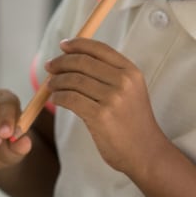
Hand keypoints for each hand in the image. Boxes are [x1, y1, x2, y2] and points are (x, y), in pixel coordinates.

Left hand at [46, 38, 163, 177]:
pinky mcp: (100, 116)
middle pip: (83, 62)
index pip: (99, 49)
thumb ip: (108, 74)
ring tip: (51, 86)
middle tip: (50, 66)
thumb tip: (73, 58)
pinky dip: (59, 97)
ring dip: (56, 81)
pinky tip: (56, 100)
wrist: (145, 152)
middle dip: (61, 62)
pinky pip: (70, 99)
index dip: (78, 44)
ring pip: (73, 80)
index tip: (63, 45)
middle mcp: (123, 81)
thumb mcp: (130, 91)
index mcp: (131, 71)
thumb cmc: (132, 122)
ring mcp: (113, 98)